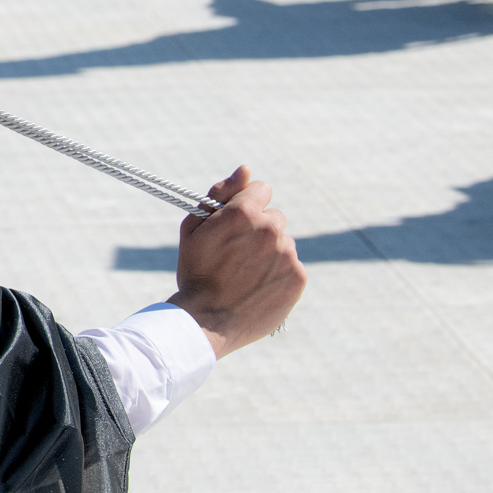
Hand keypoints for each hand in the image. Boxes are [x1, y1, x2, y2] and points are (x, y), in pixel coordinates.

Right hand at [168, 166, 305, 357]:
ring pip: (283, 242)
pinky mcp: (298, 277)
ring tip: (245, 274)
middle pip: (273, 217)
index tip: (236, 223)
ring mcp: (287, 254)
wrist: (206, 321)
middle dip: (258, 229)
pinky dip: (278, 273)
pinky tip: (257, 286)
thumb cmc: (195, 272)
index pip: (261, 190)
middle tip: (236, 254)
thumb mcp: (194, 228)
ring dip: (269, 252)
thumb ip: (220, 194)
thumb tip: (246, 170)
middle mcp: (271, 229)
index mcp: (244, 212)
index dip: (245, 205)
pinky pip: (291, 265)